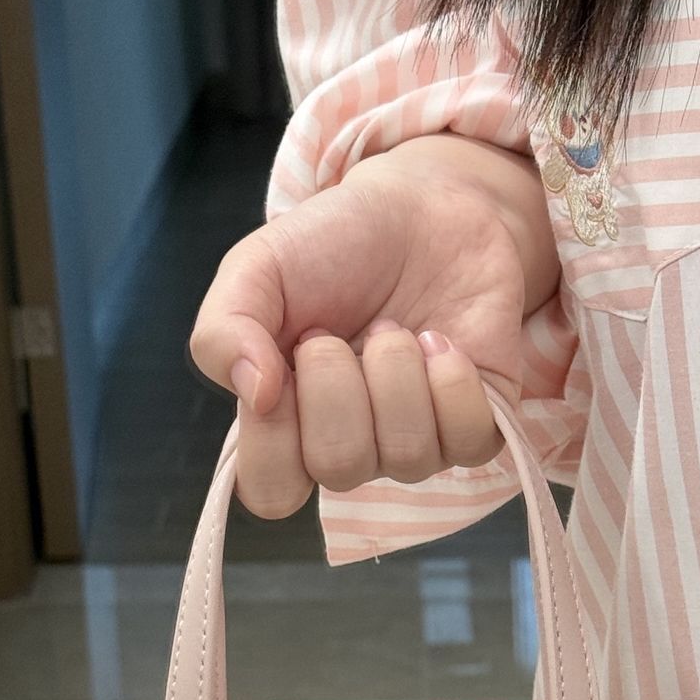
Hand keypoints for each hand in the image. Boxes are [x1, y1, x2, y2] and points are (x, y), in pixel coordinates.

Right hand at [190, 137, 557, 518]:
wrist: (425, 206)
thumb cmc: (334, 245)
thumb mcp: (257, 269)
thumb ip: (223, 330)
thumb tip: (255, 393)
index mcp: (286, 423)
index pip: (270, 493)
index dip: (273, 440)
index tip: (279, 367)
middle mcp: (351, 444)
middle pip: (340, 468)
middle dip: (337, 384)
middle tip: (336, 332)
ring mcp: (416, 440)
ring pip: (407, 455)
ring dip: (396, 373)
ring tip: (393, 327)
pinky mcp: (476, 424)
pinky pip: (468, 441)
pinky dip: (452, 382)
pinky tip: (439, 342)